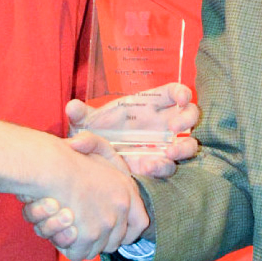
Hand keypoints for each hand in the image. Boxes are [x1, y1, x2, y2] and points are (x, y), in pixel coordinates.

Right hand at [35, 132, 148, 260]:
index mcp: (127, 192)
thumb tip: (106, 172)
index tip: (111, 230)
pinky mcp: (88, 237)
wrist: (51, 167)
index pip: (139, 225)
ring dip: (81, 242)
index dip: (126, 231)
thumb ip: (104, 154)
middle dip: (99, 239)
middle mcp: (121, 210)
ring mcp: (106, 225)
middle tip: (81, 228)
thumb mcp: (94, 146)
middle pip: (114, 241)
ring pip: (95, 249)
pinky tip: (60, 232)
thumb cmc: (67, 156)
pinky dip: (68, 247)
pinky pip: (79, 254)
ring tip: (66, 224)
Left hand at [67, 82, 199, 176]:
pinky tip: (147, 168)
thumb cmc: (96, 135)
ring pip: (189, 144)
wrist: (94, 164)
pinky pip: (171, 167)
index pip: (173, 92)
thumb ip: (80, 115)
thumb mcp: (86, 124)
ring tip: (167, 153)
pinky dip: (162, 167)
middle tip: (173, 128)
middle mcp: (161, 124)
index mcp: (149, 105)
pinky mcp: (158, 165)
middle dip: (187, 119)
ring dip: (183, 148)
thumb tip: (71, 106)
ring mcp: (163, 145)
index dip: (182, 92)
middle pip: (189, 114)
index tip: (181, 99)